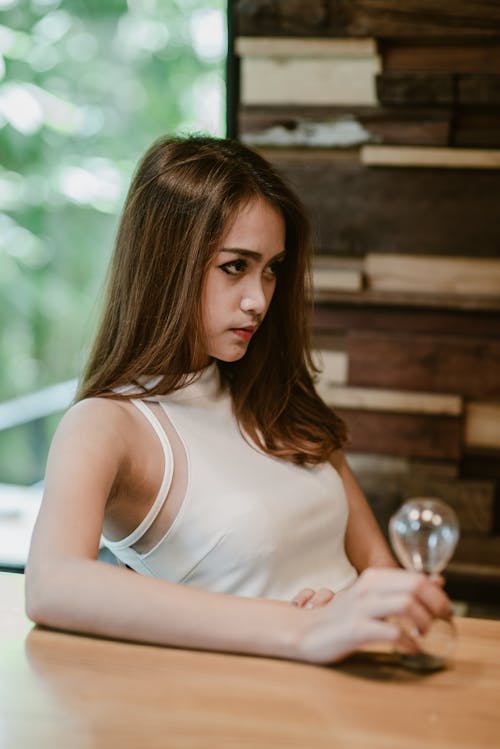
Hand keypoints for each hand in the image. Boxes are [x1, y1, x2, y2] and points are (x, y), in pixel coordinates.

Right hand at [295, 567, 451, 663]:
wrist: (305, 631)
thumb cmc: (342, 616)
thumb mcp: (371, 596)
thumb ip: (400, 588)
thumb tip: (437, 581)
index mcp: (374, 577)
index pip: (416, 577)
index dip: (437, 594)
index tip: (445, 610)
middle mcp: (369, 587)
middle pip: (415, 587)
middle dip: (437, 605)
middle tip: (442, 622)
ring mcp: (361, 607)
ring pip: (407, 605)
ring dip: (424, 621)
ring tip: (424, 633)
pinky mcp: (356, 629)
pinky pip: (392, 632)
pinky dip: (409, 641)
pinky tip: (411, 648)